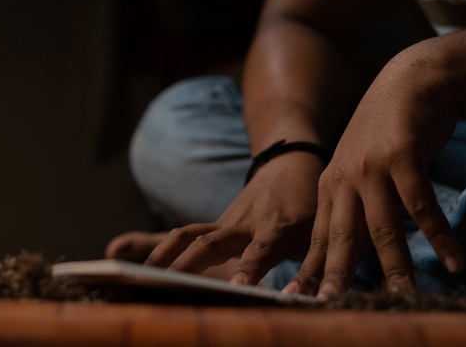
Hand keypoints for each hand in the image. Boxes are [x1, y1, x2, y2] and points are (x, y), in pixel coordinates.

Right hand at [144, 152, 325, 284]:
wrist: (288, 165)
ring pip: (190, 235)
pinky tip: (145, 268)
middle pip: (212, 243)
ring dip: (166, 255)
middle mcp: (245, 223)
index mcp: (277, 228)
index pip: (260, 251)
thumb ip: (315, 268)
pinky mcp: (213, 225)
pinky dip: (163, 249)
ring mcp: (224, 222)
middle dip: (189, 264)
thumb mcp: (320, 236)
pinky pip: (185, 235)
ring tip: (145, 275)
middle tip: (168, 283)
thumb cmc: (308, 207)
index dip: (250, 268)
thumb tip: (319, 298)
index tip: (238, 286)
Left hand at [284, 49, 465, 297]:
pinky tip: (456, 261)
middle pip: (340, 237)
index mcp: (329, 187)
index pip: (318, 237)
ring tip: (403, 297)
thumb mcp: (356, 170)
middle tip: (329, 304)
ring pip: (382, 228)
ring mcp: (372, 169)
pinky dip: (440, 235)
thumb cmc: (382, 136)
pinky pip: (422, 206)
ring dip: (395, 265)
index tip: (297, 298)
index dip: (310, 269)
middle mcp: (344, 181)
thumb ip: (350, 208)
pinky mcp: (402, 158)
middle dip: (334, 274)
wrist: (407, 84)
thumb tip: (351, 253)